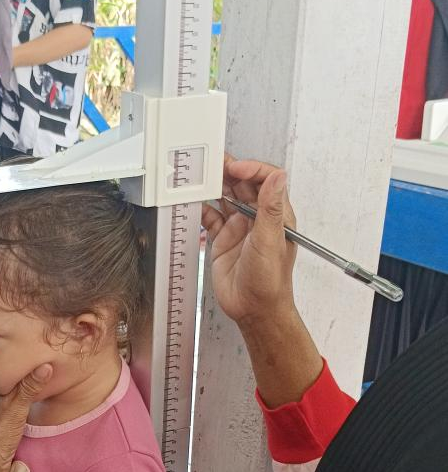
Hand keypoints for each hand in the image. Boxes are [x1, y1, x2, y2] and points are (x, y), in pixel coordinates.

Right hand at [201, 157, 297, 328]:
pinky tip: (194, 201)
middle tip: (212, 162)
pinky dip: (201, 207)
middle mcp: (257, 217)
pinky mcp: (223, 239)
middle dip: (228, 171)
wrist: (253, 309)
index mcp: (275, 214)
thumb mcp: (271, 241)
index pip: (265, 180)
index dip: (251, 169)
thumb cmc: (270, 281)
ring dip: (214, 186)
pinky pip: (210, 217)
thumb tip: (278, 177)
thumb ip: (271, 208)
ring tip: (200, 175)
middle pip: (242, 184)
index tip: (236, 168)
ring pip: (225, 197)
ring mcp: (239, 227)